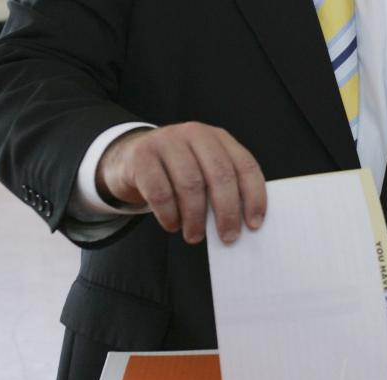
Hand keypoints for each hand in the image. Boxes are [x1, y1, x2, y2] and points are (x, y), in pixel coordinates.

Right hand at [95, 122, 266, 244]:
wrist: (133, 159)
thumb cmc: (177, 174)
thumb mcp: (204, 174)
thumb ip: (223, 191)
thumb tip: (241, 227)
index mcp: (219, 139)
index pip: (245, 165)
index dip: (254, 196)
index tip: (254, 224)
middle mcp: (195, 133)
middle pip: (220, 175)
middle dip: (227, 212)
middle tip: (228, 238)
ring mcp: (167, 141)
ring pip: (190, 184)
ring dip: (195, 218)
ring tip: (195, 236)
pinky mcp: (142, 155)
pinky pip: (160, 192)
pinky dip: (169, 215)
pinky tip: (172, 225)